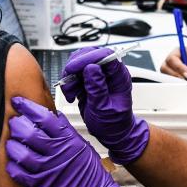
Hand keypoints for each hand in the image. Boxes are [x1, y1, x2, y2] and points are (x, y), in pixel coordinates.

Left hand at [6, 97, 119, 186]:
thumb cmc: (90, 174)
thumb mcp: (82, 146)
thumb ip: (66, 131)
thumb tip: (53, 116)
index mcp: (67, 140)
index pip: (43, 117)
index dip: (27, 107)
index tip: (18, 103)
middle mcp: (56, 153)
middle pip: (28, 132)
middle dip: (16, 124)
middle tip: (14, 123)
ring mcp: (46, 171)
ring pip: (19, 152)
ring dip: (11, 145)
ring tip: (12, 143)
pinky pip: (17, 173)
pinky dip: (12, 165)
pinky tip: (13, 162)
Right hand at [59, 47, 149, 164]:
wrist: (112, 133)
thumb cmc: (113, 124)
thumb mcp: (104, 109)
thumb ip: (98, 89)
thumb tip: (92, 68)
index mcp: (119, 76)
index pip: (105, 55)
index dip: (88, 58)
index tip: (73, 68)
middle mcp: (108, 72)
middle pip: (89, 54)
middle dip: (75, 66)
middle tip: (68, 80)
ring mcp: (97, 75)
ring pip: (79, 62)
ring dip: (70, 75)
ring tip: (70, 92)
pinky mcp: (87, 80)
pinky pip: (74, 73)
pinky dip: (68, 82)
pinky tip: (71, 95)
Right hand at [160, 47, 186, 83]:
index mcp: (178, 51)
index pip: (172, 59)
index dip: (179, 68)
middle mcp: (171, 61)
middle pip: (165, 68)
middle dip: (176, 76)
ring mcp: (169, 70)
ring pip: (165, 77)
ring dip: (176, 82)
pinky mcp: (171, 79)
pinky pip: (169, 83)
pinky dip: (176, 86)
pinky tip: (185, 87)